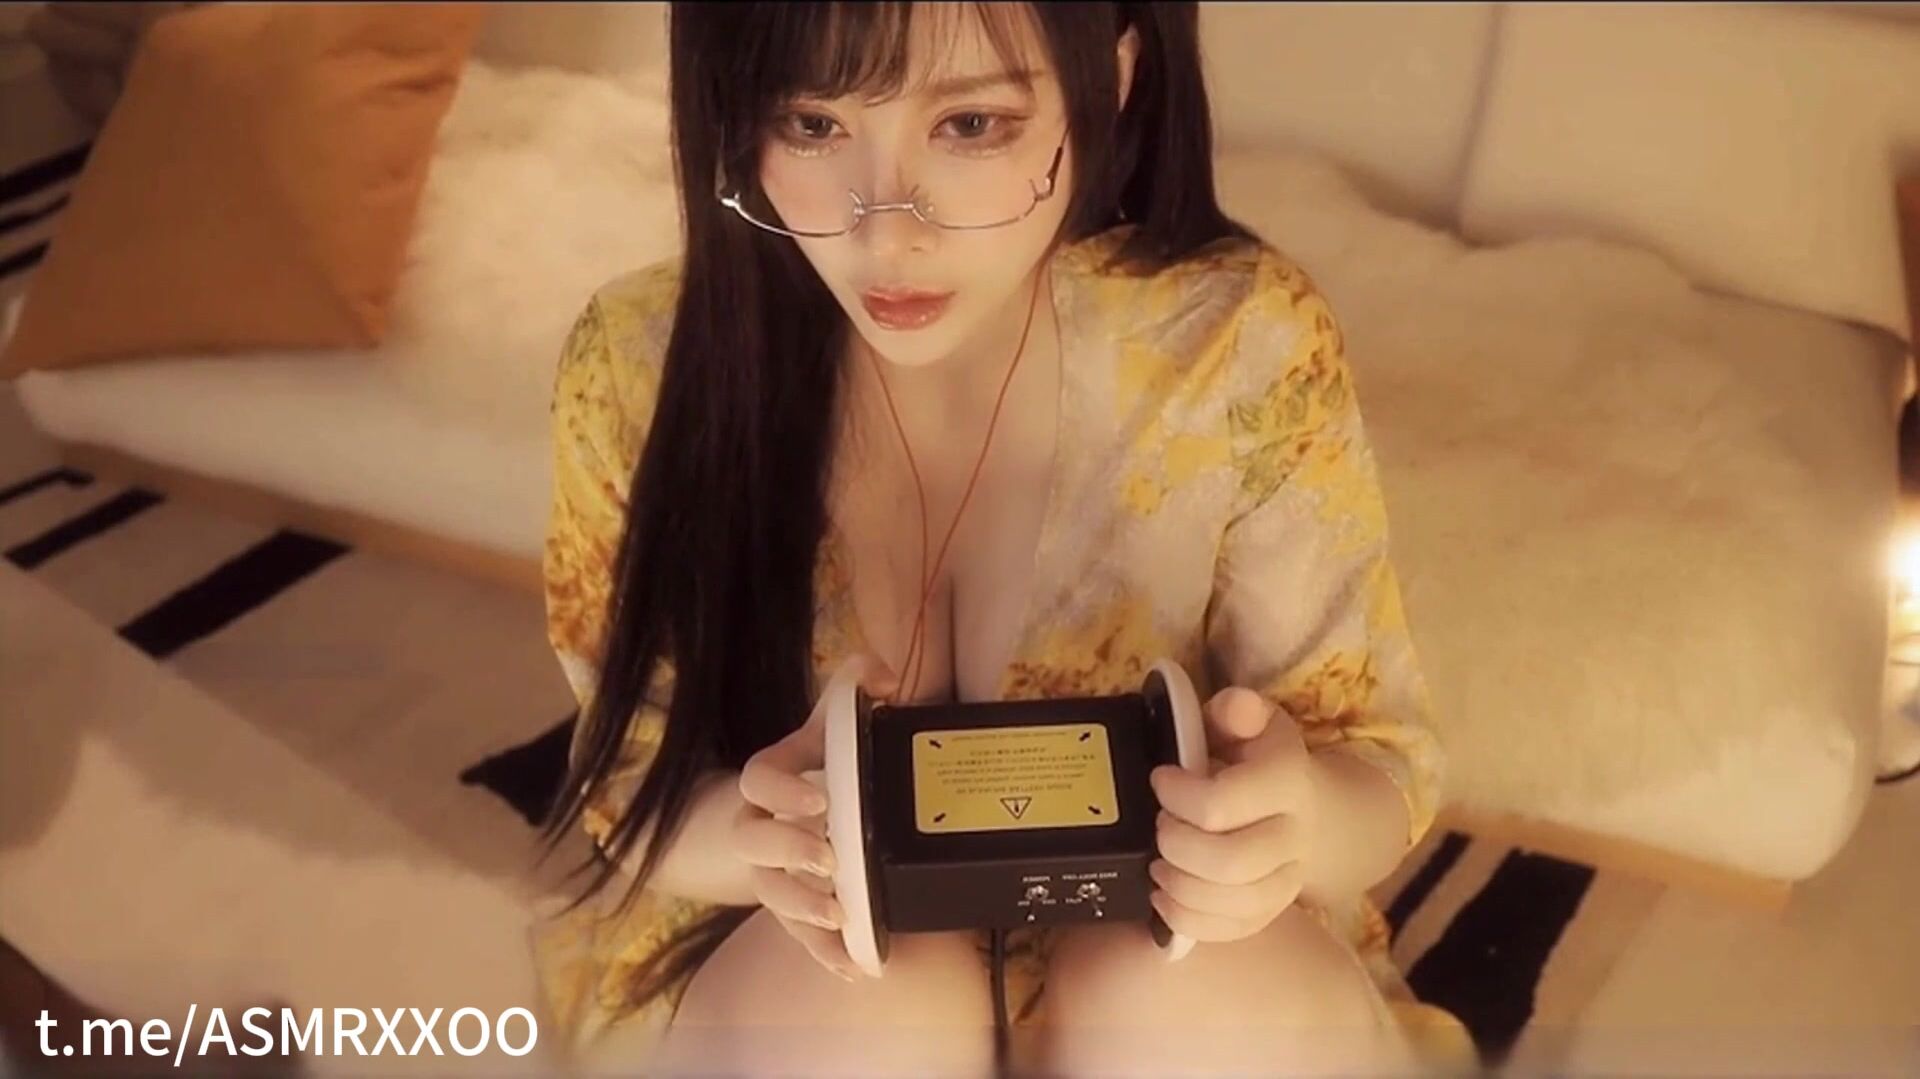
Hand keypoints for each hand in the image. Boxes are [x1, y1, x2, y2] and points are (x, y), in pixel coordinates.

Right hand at [730, 654, 897, 980]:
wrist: (775, 811)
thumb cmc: (811, 764)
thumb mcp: (827, 725)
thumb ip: (853, 691)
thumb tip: (881, 674)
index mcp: (767, 778)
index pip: (758, 779)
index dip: (781, 791)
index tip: (817, 800)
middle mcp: (758, 826)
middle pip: (754, 843)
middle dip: (789, 853)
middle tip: (829, 860)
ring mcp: (770, 871)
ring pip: (772, 894)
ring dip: (804, 910)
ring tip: (841, 917)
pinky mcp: (788, 906)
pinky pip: (797, 934)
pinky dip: (824, 952)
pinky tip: (854, 968)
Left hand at [1147, 686, 1313, 943]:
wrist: (1308, 807)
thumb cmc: (1259, 758)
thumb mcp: (1250, 721)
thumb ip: (1237, 710)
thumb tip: (1234, 706)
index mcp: (1287, 781)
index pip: (1224, 803)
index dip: (1179, 796)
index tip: (1159, 780)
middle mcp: (1294, 835)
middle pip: (1230, 862)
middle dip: (1177, 846)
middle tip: (1158, 827)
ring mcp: (1287, 879)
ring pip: (1233, 903)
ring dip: (1180, 887)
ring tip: (1156, 864)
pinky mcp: (1273, 911)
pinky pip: (1234, 930)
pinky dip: (1190, 921)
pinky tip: (1165, 899)